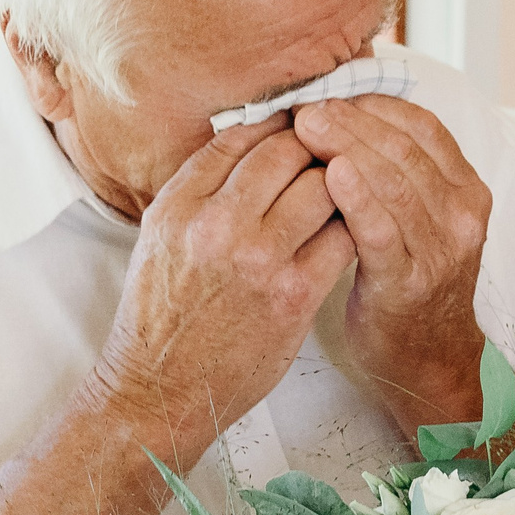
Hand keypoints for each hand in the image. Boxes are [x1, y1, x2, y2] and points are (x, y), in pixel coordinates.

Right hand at [88, 117, 353, 464]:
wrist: (160, 389)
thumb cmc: (161, 315)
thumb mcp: (160, 236)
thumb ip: (198, 188)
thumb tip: (249, 141)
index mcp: (179, 204)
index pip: (240, 137)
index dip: (277, 124)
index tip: (298, 126)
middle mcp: (216, 224)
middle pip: (288, 151)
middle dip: (316, 145)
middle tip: (333, 151)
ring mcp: (258, 259)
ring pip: (323, 187)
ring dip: (342, 182)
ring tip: (346, 190)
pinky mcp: (293, 295)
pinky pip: (342, 237)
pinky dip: (354, 225)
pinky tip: (354, 227)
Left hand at [291, 95, 490, 430]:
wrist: (427, 360)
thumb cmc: (410, 282)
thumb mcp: (421, 220)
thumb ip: (399, 174)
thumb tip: (344, 115)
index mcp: (467, 190)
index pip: (422, 126)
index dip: (371, 105)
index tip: (329, 95)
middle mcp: (462, 215)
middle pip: (403, 148)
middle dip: (350, 120)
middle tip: (306, 108)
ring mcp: (441, 250)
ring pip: (393, 180)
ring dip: (344, 147)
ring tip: (305, 129)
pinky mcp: (409, 282)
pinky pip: (381, 229)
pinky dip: (356, 198)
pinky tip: (328, 175)